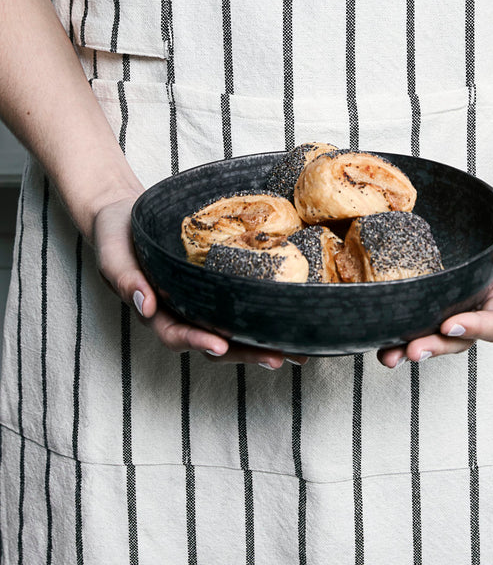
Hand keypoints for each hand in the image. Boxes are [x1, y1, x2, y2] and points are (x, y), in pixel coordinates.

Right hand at [93, 194, 306, 368]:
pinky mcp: (217, 288)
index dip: (197, 342)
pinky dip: (263, 317)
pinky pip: (240, 306)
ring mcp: (201, 303)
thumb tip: (143, 304)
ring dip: (262, 344)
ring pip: (233, 331)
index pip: (176, 334)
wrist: (127, 216)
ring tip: (297, 353)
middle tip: (277, 358)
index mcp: (157, 312)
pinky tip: (290, 321)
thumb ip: (125, 279)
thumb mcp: (113, 255)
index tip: (219, 346)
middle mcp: (182, 313)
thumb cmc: (117, 237)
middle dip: (245, 353)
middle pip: (215, 342)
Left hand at [377, 189, 492, 367]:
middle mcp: (481, 305)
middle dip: (436, 346)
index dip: (474, 327)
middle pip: (460, 338)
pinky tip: (380, 338)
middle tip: (412, 350)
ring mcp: (458, 302)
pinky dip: (401, 330)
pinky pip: (421, 316)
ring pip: (437, 335)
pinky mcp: (438, 294)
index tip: (451, 324)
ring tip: (388, 356)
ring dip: (412, 347)